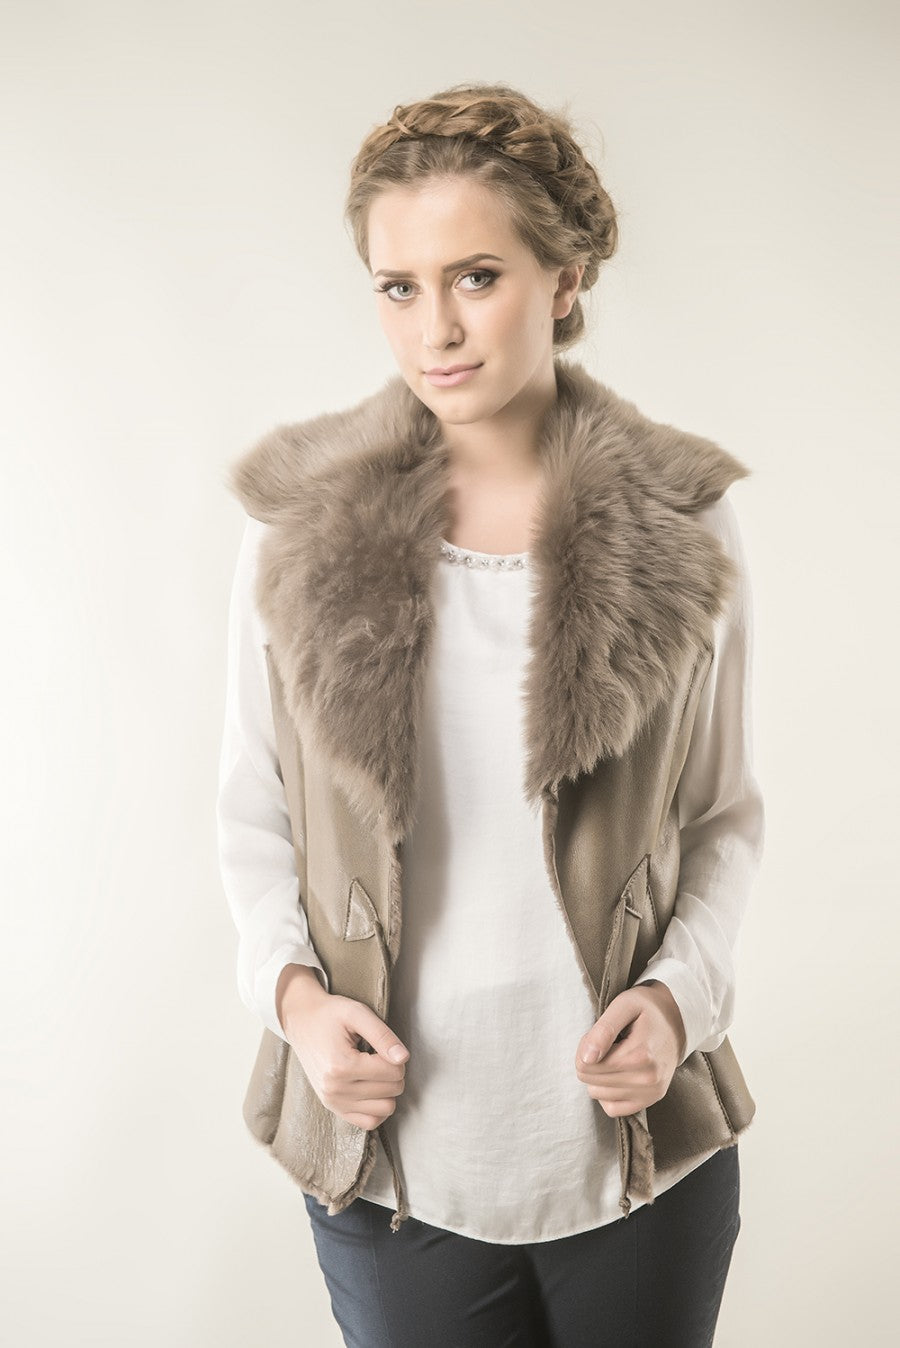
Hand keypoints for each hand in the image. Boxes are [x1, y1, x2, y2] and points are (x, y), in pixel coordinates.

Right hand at [277, 964, 408, 1130]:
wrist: (302, 1022)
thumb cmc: (330, 1015)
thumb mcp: (357, 1013)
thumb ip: (383, 1035)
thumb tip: (404, 1058)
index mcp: (341, 1066)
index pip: (394, 1072)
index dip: (397, 1056)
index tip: (383, 1045)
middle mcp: (335, 1090)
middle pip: (392, 1090)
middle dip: (394, 1071)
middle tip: (379, 1055)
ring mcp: (333, 1102)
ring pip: (385, 1108)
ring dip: (388, 1089)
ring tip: (375, 1070)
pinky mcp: (333, 1108)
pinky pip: (369, 1122)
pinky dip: (378, 1107)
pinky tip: (372, 1087)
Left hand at [575, 980, 685, 1116]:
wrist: (677, 1022)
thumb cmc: (647, 1010)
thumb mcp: (624, 1005)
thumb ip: (604, 1030)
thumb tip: (586, 1059)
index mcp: (641, 1055)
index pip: (586, 1064)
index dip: (584, 1047)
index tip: (598, 1035)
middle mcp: (648, 1079)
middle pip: (590, 1080)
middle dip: (590, 1061)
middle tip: (607, 1044)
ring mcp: (650, 1093)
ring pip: (598, 1094)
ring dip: (598, 1076)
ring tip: (614, 1056)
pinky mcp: (649, 1101)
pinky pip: (612, 1109)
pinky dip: (607, 1093)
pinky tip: (616, 1074)